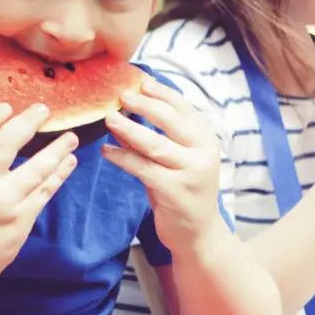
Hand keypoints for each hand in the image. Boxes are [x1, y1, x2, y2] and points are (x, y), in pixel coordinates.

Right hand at [0, 102, 79, 282]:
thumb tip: (7, 128)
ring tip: (71, 138)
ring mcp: (4, 202)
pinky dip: (59, 174)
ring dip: (57, 149)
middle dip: (29, 122)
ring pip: (37, 168)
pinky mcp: (21, 219)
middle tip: (43, 109)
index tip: (6, 106)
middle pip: (7, 143)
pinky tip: (68, 162)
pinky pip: (46, 190)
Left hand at [102, 77, 222, 254]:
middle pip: (171, 121)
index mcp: (207, 139)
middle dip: (145, 105)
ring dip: (129, 129)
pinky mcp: (175, 191)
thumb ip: (162, 136)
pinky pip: (143, 168)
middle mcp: (204, 153)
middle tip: (122, 95)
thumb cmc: (183, 189)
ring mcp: (191, 173)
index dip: (163, 93)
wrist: (198, 233)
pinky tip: (108, 151)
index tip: (142, 82)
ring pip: (155, 144)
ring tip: (109, 118)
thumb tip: (130, 109)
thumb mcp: (180, 158)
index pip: (185, 109)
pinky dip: (123, 157)